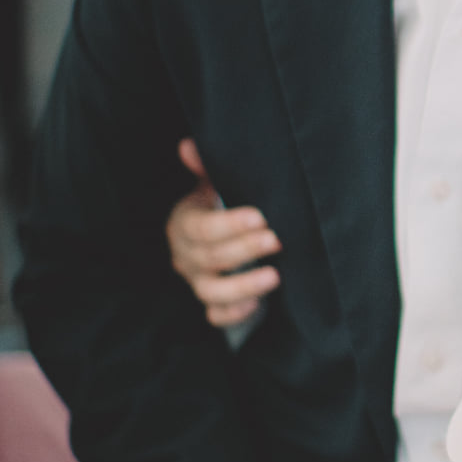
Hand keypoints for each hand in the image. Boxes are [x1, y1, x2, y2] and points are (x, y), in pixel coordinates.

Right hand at [167, 137, 281, 327]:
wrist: (217, 239)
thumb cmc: (220, 206)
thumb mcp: (213, 184)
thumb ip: (204, 167)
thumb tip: (189, 145)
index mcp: (184, 224)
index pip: (201, 228)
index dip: (229, 224)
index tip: (260, 216)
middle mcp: (185, 256)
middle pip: (210, 258)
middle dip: (245, 249)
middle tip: (277, 239)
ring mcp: (197, 282)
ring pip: (212, 291)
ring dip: (243, 286)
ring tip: (274, 276)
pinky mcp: (212, 304)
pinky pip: (216, 316)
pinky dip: (234, 313)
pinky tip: (257, 304)